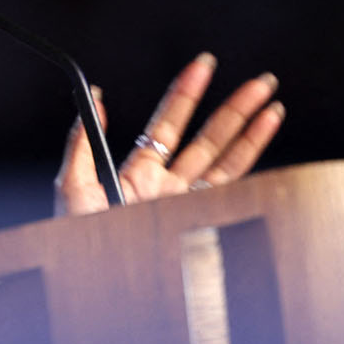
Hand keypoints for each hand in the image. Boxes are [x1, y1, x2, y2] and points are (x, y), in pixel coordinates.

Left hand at [54, 52, 283, 215]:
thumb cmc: (76, 238)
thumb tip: (94, 96)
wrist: (92, 276)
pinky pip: (229, 188)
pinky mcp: (197, 221)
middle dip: (234, 108)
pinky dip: (249, 163)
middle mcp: (168, 188)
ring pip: (225, 160)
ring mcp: (185, 205)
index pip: (168, 124)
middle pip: (207, 138)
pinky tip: (264, 140)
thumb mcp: (73, 184)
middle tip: (258, 83)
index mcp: (139, 174)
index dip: (186, 94)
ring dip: (250, 131)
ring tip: (270, 105)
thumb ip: (82, 139)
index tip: (202, 66)